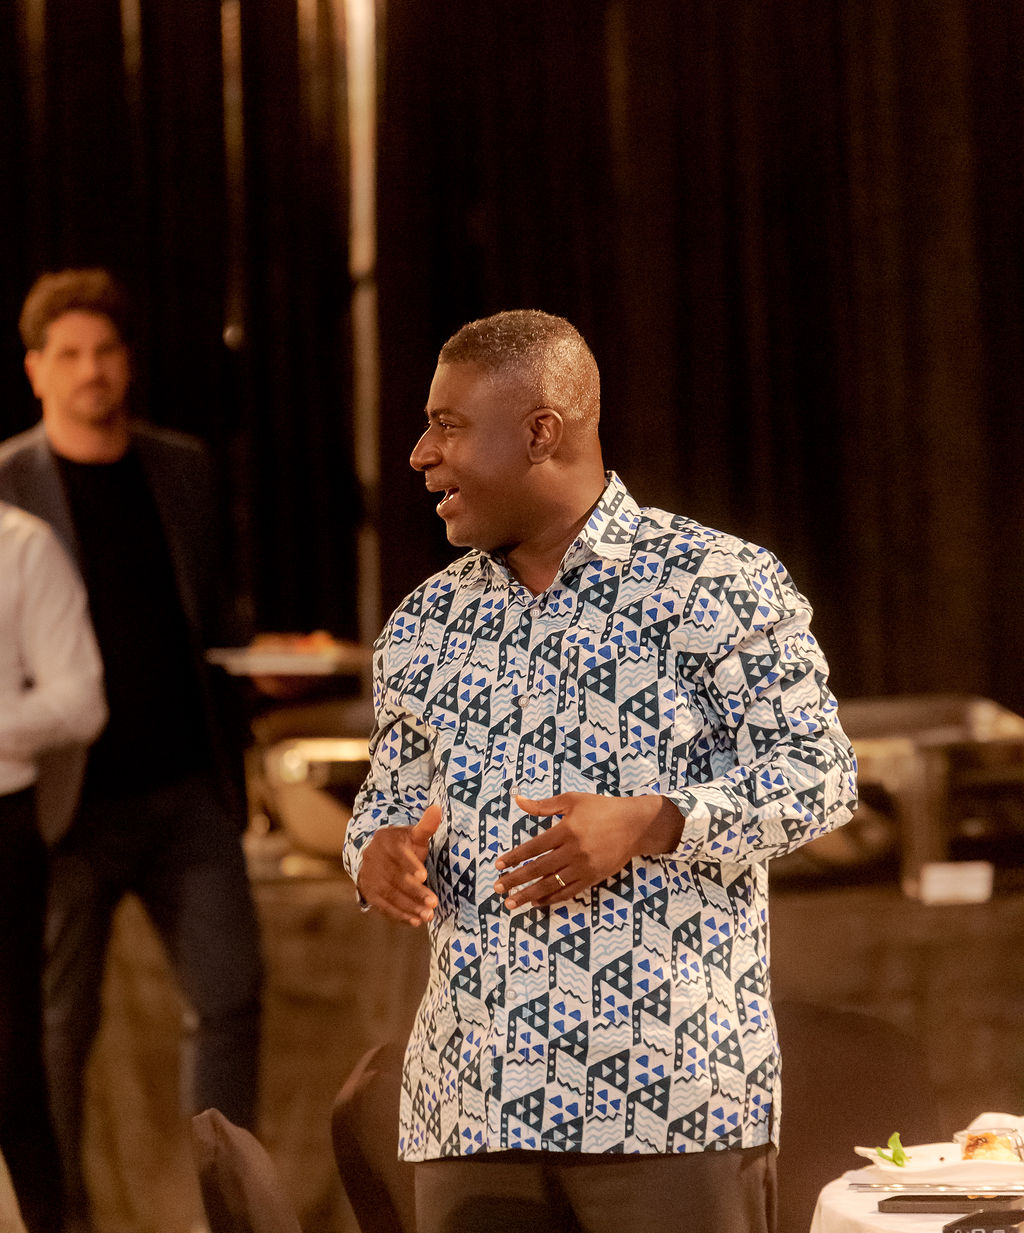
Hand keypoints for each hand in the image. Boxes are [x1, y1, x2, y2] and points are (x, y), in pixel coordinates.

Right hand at [356, 804, 441, 925]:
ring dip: (409, 907)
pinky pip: (384, 906)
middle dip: (415, 892)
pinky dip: (399, 915)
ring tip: (428, 915)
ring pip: (390, 894)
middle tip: (433, 903)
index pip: (398, 854)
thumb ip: (425, 826)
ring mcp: (370, 877)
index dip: (410, 865)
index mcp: (386, 841)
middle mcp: (373, 859)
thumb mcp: (412, 834)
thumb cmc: (402, 845)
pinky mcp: (369, 893)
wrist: (373, 854)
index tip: (423, 876)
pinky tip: (415, 921)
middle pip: (395, 878)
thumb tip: (437, 809)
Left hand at [493, 792, 682, 908]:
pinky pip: (568, 892)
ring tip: (511, 902)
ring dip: (528, 894)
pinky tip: (537, 902)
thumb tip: (517, 800)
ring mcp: (583, 867)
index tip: (498, 865)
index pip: (532, 848)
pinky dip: (551, 899)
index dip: (513, 858)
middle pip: (538, 869)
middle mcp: (573, 851)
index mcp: (565, 830)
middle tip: (498, 888)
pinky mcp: (593, 878)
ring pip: (551, 884)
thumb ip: (543, 805)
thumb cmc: (601, 808)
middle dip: (515, 880)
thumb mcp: (572, 800)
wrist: (634, 825)